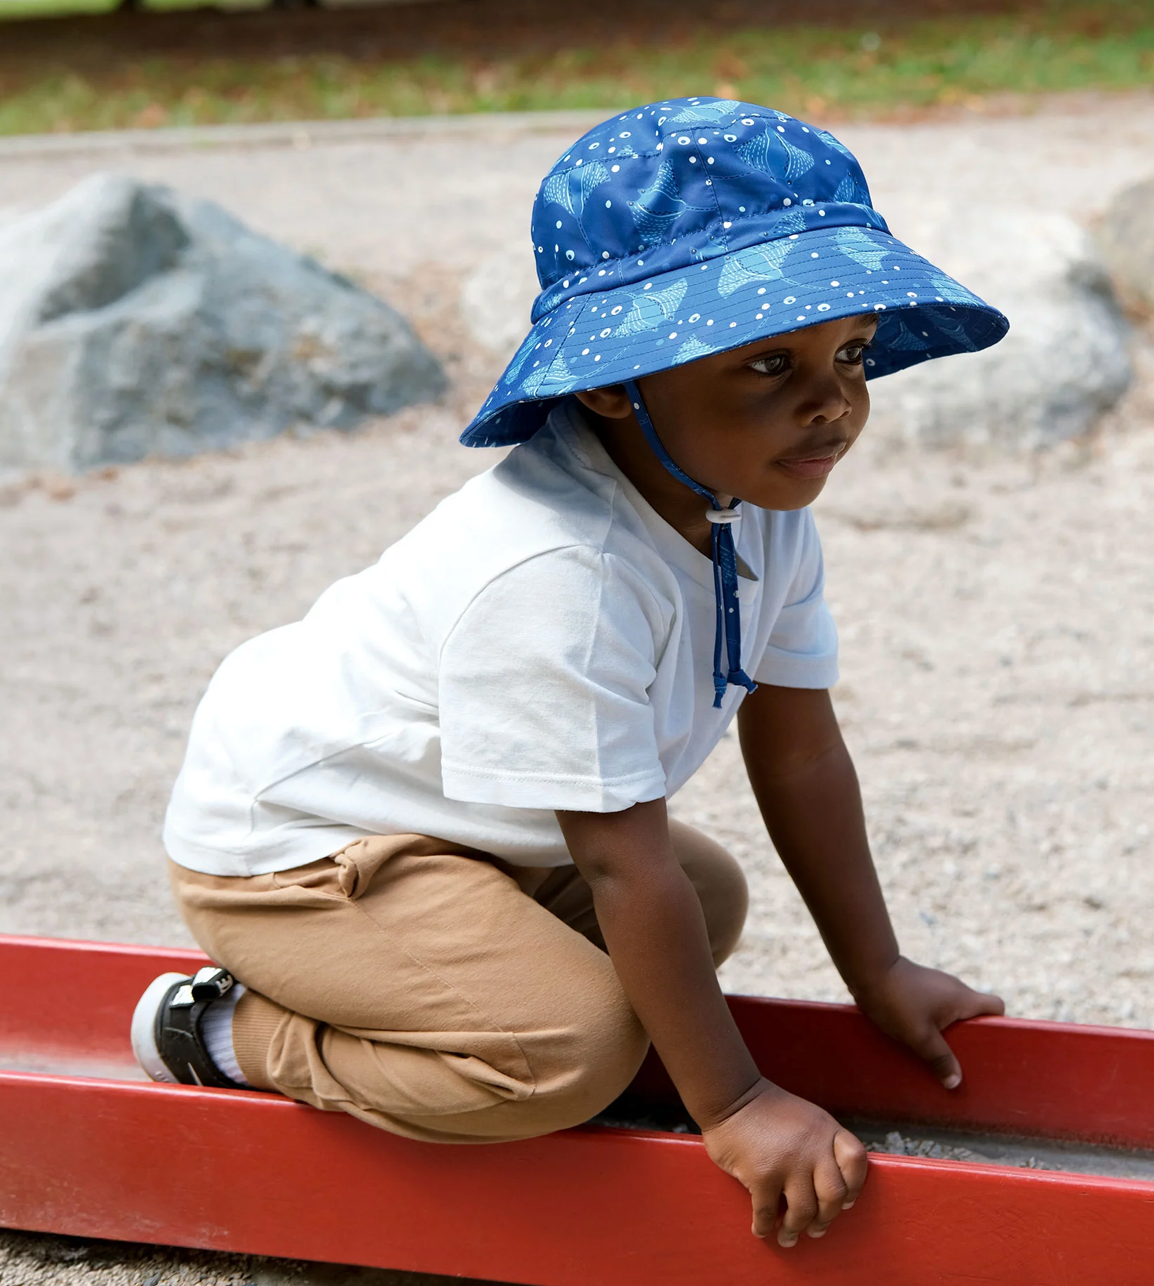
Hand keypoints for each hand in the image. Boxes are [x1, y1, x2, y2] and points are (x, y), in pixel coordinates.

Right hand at [702, 1078, 867, 1246]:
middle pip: (833, 1194)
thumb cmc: (766, 1110)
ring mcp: (788, 1162)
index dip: (854, 1185)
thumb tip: (827, 1184)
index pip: (856, 1160)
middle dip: (826, 1217)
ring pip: (804, 1211)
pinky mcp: (763, 1175)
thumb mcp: (805, 1117)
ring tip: (788, 1236)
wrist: (730, 1097)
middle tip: (816, 1229)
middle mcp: (812, 1146)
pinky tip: (761, 1229)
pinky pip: (768, 1212)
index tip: (845, 1201)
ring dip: (796, 1229)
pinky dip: (764, 1226)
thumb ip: (820, 1144)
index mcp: (825, 1129)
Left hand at [852, 955, 1004, 1088]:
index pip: (996, 1006)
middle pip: (974, 1014)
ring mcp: (937, 985)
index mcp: (963, 998)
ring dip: (948, 1030)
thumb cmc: (897, 1001)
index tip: (986, 1046)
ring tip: (938, 1052)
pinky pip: (936, 1007)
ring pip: (952, 1011)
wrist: (868, 969)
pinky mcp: (920, 986)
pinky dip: (933, 1021)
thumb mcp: (920, 1036)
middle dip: (969, 1036)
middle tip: (960, 1058)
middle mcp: (954, 988)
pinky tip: (919, 1036)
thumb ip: (940, 1058)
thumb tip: (955, 1082)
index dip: (997, 1025)